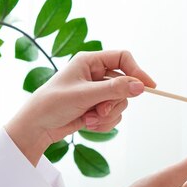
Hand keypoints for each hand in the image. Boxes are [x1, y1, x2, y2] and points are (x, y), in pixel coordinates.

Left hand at [5, 50, 155, 165]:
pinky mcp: (98, 107)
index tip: (149, 87)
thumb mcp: (85, 95)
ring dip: (108, 115)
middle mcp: (96, 74)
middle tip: (100, 111)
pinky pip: (115, 114)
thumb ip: (114, 90)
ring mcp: (98, 91)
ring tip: (90, 119)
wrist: (37, 127)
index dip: (137, 71)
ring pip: (121, 102)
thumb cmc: (53, 104)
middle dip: (114, 102)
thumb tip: (141, 86)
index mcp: (90, 61)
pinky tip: (89, 124)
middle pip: (125, 84)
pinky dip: (105, 122)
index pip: (123, 59)